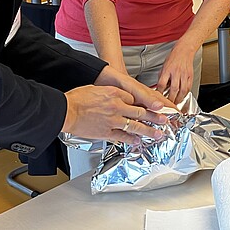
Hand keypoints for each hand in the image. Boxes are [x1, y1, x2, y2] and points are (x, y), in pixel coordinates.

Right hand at [62, 66, 176, 143]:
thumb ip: (111, 94)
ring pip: (136, 125)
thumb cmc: (77, 99)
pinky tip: (139, 141)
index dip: (145, 103)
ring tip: (158, 134)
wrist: (65, 110)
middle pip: (141, 111)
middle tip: (164, 120)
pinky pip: (123, 137)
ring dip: (149, 130)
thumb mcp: (97, 89)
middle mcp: (117, 106)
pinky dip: (132, 140)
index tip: (154, 106)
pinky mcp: (106, 132)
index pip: (135, 98)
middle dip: (154, 116)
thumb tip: (119, 97)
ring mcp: (113, 120)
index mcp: (114, 93)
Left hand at [155, 43, 196, 103]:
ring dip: (179, 98)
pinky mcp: (190, 76)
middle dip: (171, 99)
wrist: (184, 50)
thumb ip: (162, 77)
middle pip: (174, 89)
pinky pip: (188, 88)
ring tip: (176, 103)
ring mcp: (184, 74)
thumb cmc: (173, 58)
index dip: (160, 92)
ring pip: (182, 90)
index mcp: (167, 70)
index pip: (162, 84)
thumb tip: (159, 88)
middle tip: (168, 105)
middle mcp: (176, 72)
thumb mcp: (164, 66)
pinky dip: (185, 94)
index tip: (158, 98)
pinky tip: (182, 97)